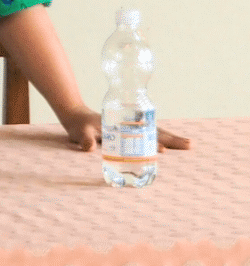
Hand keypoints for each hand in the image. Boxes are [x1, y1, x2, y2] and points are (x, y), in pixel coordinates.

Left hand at [55, 107, 191, 151]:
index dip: (153, 140)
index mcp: (121, 125)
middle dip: (172, 139)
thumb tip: (89, 147)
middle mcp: (130, 125)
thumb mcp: (80, 131)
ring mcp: (130, 129)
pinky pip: (147, 138)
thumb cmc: (78, 124)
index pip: (142, 132)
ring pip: (154, 134)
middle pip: (154, 131)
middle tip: (190, 145)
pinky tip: (168, 149)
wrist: (75, 116)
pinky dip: (160, 142)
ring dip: (170, 140)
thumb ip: (83, 140)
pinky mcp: (128, 134)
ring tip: (188, 145)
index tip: (163, 149)